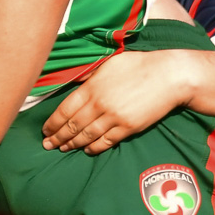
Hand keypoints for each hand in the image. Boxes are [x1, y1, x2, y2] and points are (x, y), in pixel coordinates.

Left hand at [40, 50, 194, 154]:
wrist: (169, 76)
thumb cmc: (139, 66)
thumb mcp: (109, 65)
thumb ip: (91, 79)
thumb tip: (77, 88)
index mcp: (92, 87)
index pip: (65, 109)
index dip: (53, 122)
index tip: (45, 130)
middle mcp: (100, 104)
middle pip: (73, 125)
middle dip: (58, 137)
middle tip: (47, 145)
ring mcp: (114, 117)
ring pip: (87, 135)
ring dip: (72, 144)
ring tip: (62, 149)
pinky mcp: (128, 128)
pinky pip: (106, 141)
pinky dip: (94, 147)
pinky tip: (86, 150)